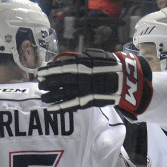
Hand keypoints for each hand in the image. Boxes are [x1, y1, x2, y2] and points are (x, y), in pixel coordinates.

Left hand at [38, 49, 152, 115]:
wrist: (127, 79)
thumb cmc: (111, 66)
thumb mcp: (96, 57)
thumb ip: (80, 59)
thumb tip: (64, 61)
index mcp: (85, 64)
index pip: (63, 66)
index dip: (50, 70)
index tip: (40, 71)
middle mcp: (83, 76)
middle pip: (61, 80)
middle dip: (48, 82)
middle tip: (39, 84)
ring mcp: (86, 89)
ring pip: (64, 93)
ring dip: (52, 95)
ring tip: (42, 97)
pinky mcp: (89, 101)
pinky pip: (72, 105)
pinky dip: (61, 107)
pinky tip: (51, 109)